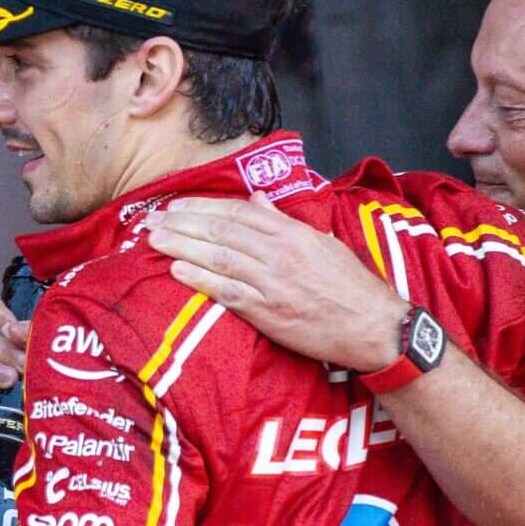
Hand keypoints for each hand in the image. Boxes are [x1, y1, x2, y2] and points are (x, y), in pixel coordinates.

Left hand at [151, 197, 406, 369]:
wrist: (375, 326)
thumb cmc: (350, 285)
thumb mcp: (322, 242)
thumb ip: (284, 221)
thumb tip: (257, 199)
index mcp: (293, 233)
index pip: (237, 212)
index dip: (202, 207)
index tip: (175, 205)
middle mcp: (280, 254)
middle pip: (221, 231)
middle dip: (181, 223)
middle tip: (149, 220)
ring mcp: (273, 283)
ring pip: (219, 258)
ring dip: (182, 247)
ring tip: (153, 239)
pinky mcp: (269, 313)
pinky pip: (227, 292)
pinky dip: (200, 280)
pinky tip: (176, 271)